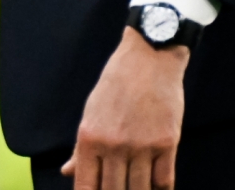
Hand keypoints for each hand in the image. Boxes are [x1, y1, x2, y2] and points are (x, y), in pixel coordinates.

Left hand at [61, 27, 189, 189]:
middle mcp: (113, 145)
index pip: (86, 186)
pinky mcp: (167, 143)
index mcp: (89, 138)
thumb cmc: (116, 84)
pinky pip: (164, 181)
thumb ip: (81, 147)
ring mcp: (141, 146)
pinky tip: (155, 189)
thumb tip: (67, 172)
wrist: (149, 58)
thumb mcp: (91, 112)